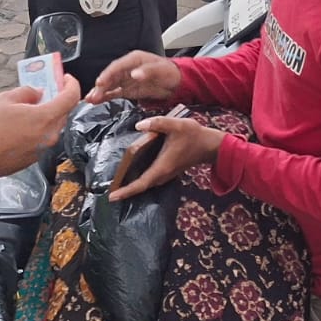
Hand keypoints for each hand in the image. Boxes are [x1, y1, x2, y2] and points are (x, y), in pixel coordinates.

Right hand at [0, 77, 80, 175]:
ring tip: (30, 108)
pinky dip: (39, 129)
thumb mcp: (5, 99)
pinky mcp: (35, 159)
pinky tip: (23, 125)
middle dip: (58, 99)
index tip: (65, 78)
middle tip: (46, 90)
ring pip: (53, 126)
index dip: (72, 85)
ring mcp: (43, 149)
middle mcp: (49, 135)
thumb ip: (27, 92)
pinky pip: (44, 139)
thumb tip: (38, 93)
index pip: (71, 98)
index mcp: (45, 118)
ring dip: (47, 115)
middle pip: (63, 112)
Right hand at [87, 50, 182, 104]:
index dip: (107, 74)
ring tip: (90, 99)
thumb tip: (134, 74)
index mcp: (134, 59)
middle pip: (110, 76)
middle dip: (100, 85)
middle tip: (93, 95)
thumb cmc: (169, 72)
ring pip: (110, 85)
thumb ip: (148, 71)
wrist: (177, 83)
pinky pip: (114, 93)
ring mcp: (127, 79)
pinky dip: (105, 96)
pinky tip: (96, 101)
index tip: (100, 82)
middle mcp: (128, 68)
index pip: (117, 66)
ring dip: (100, 92)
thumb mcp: (161, 70)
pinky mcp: (128, 90)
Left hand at [108, 115, 225, 201]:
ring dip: (133, 186)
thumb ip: (157, 123)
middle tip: (110, 192)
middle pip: (142, 187)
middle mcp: (163, 174)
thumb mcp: (176, 124)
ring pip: (147, 184)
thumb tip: (139, 126)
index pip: (141, 183)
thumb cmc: (193, 135)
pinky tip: (133, 173)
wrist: (209, 145)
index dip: (126, 190)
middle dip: (126, 190)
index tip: (112, 197)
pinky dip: (141, 180)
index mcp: (162, 166)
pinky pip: (152, 179)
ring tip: (118, 185)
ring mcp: (167, 174)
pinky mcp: (169, 171)